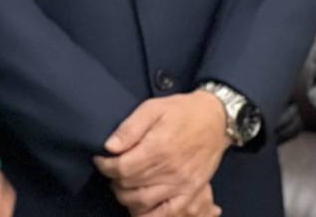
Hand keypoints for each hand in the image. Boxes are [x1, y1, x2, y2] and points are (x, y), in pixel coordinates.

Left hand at [94, 92, 229, 214]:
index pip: (122, 168)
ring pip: (144, 203)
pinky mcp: (192, 192)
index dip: (105, 166)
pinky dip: (151, 215)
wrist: (215, 119)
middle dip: (114, 180)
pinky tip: (140, 208)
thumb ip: (129, 128)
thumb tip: (110, 146)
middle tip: (111, 171)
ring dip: (127, 198)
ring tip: (122, 185)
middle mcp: (171, 171)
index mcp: (158, 148)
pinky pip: (169, 214)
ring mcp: (183, 185)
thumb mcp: (152, 108)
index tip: (100, 160)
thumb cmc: (181, 111)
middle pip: (130, 186)